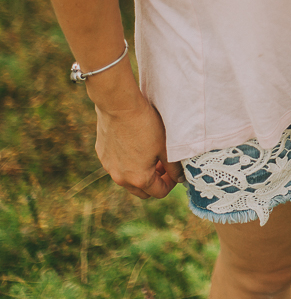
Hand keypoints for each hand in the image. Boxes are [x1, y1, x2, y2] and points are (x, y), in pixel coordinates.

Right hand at [89, 68, 182, 198]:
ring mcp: (108, 167)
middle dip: (155, 181)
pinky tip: (135, 146)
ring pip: (128, 180)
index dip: (170, 183)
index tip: (174, 171)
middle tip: (163, 165)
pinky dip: (128, 163)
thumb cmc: (146, 125)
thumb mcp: (165, 147)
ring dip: (141, 173)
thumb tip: (180, 178)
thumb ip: (173, 167)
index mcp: (138, 179)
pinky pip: (117, 167)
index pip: (159, 193)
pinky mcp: (102, 155)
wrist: (119, 106)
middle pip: (142, 191)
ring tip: (150, 155)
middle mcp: (120, 178)